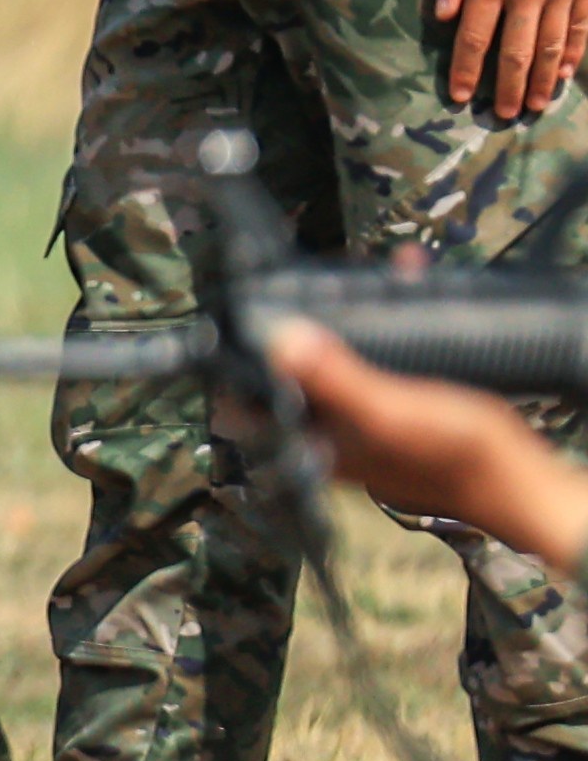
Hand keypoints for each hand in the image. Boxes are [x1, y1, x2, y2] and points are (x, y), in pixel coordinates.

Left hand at [268, 317, 587, 568]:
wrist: (522, 478)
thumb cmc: (455, 455)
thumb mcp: (388, 412)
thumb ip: (335, 379)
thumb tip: (280, 340)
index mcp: (314, 442)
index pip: (250, 403)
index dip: (237, 361)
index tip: (238, 316)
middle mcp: (331, 434)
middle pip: (291, 375)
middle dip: (296, 329)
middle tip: (300, 286)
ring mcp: (366, 423)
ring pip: (335, 363)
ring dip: (342, 323)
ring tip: (357, 281)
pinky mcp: (399, 410)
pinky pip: (376, 361)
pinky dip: (383, 330)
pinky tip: (402, 291)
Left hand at [438, 0, 587, 118]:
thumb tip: (444, 17)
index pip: (475, 37)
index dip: (468, 70)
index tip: (461, 96)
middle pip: (517, 51)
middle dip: (508, 87)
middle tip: (503, 115)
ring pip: (552, 46)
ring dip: (542, 80)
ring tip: (534, 106)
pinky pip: (580, 28)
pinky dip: (573, 55)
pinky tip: (565, 76)